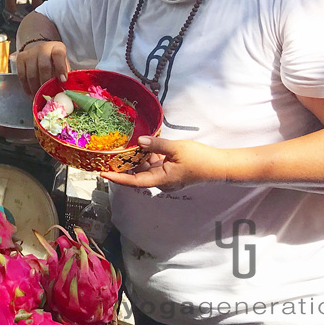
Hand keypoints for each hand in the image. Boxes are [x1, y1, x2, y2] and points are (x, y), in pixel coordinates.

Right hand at [16, 40, 69, 95]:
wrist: (39, 50)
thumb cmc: (54, 60)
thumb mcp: (63, 63)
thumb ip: (65, 73)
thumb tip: (67, 89)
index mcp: (57, 48)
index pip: (58, 55)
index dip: (61, 68)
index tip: (63, 80)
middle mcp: (42, 48)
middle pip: (43, 66)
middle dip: (46, 83)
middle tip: (49, 95)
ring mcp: (30, 53)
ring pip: (31, 74)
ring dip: (36, 88)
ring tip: (39, 97)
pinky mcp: (20, 59)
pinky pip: (22, 76)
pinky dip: (26, 88)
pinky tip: (31, 94)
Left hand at [101, 136, 228, 190]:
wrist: (220, 166)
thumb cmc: (200, 159)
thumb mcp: (176, 148)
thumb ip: (156, 145)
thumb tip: (139, 142)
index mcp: (161, 180)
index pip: (134, 181)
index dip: (118, 177)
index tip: (103, 173)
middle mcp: (162, 182)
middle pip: (138, 174)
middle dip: (125, 165)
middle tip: (110, 154)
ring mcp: (167, 178)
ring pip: (146, 169)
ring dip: (138, 158)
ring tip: (125, 146)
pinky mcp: (172, 172)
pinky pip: (155, 165)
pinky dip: (148, 157)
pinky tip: (144, 145)